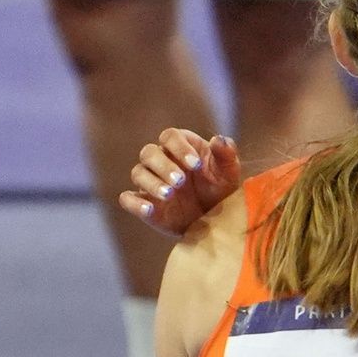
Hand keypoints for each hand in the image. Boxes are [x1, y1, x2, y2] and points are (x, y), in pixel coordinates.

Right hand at [118, 128, 242, 237]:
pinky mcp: (145, 203)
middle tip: (180, 181)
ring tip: (170, 195)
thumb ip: (226, 154)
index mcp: (181, 147)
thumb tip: (218, 139)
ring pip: (138, 173)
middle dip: (163, 165)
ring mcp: (151, 182)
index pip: (170, 136)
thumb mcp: (229, 172)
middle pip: (149, 153)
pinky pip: (128, 199)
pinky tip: (149, 209)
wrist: (217, 220)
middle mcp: (162, 161)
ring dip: (152, 183)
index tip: (196, 165)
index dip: (179, 147)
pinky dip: (134, 203)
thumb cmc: (221, 188)